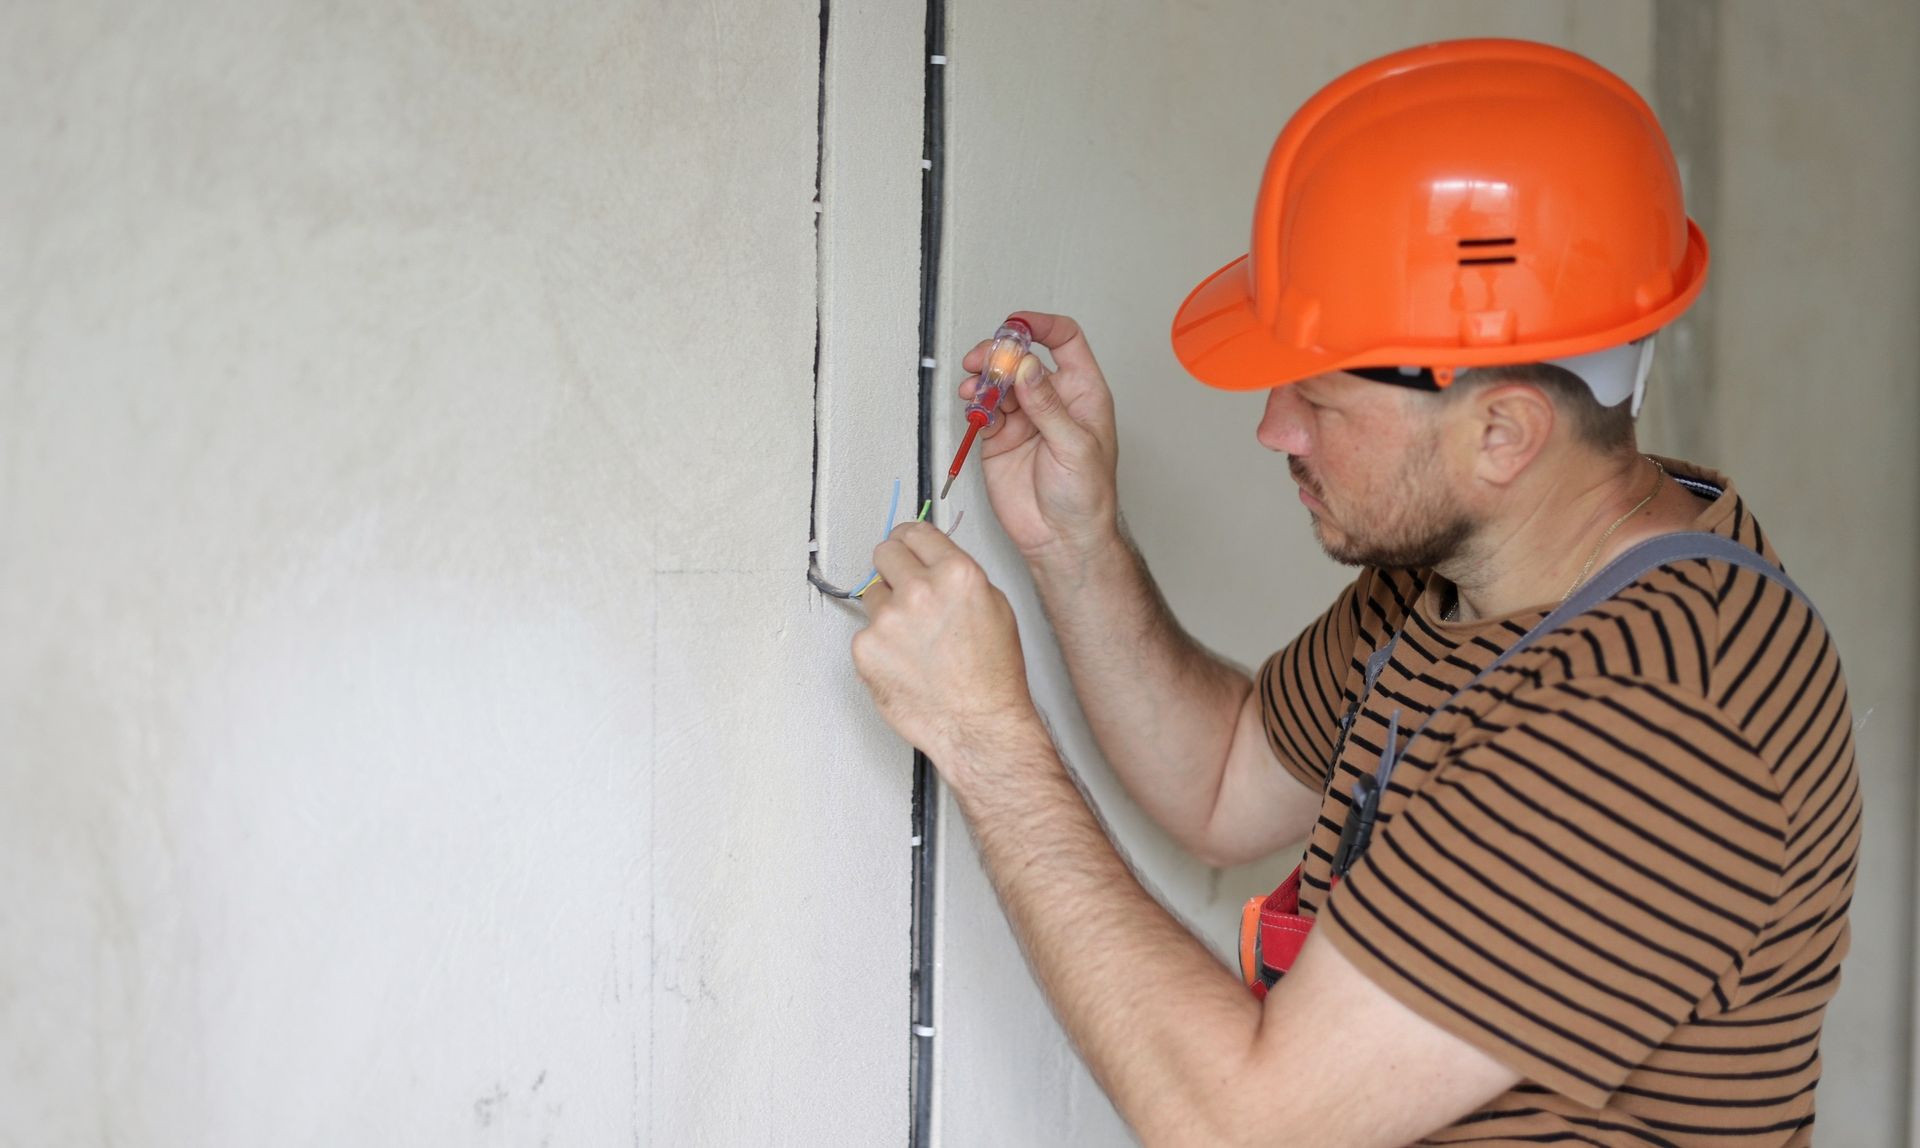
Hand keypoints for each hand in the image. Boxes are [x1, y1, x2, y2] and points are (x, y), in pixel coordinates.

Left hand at [852, 521, 1041, 773]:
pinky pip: (865, 632)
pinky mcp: (865, 649)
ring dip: (888, 611)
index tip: (906, 546)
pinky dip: (879, 645)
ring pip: (872, 594)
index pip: (914, 532)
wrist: (977, 725)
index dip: (910, 541)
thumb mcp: (994, 606)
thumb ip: (958, 575)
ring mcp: (887, 620)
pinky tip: (904, 662)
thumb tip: (931, 559)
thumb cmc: (991, 676)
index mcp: (955, 574)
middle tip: (907, 592)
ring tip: (915, 641)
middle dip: (894, 569)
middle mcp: (919, 591)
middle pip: (884, 553)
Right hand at [959, 312, 1119, 563]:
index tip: (1016, 326)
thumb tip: (1027, 367)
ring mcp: (1025, 418)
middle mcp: (1052, 400)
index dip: (1042, 326)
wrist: (1062, 539)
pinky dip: (975, 404)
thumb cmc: (1086, 498)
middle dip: (1000, 353)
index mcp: (1082, 394)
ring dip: (983, 378)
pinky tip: (974, 409)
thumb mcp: (1075, 447)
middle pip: (1022, 357)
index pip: (1065, 341)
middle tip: (983, 361)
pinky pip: (983, 409)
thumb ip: (1048, 405)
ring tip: (973, 387)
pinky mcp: (1000, 437)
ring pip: (998, 380)